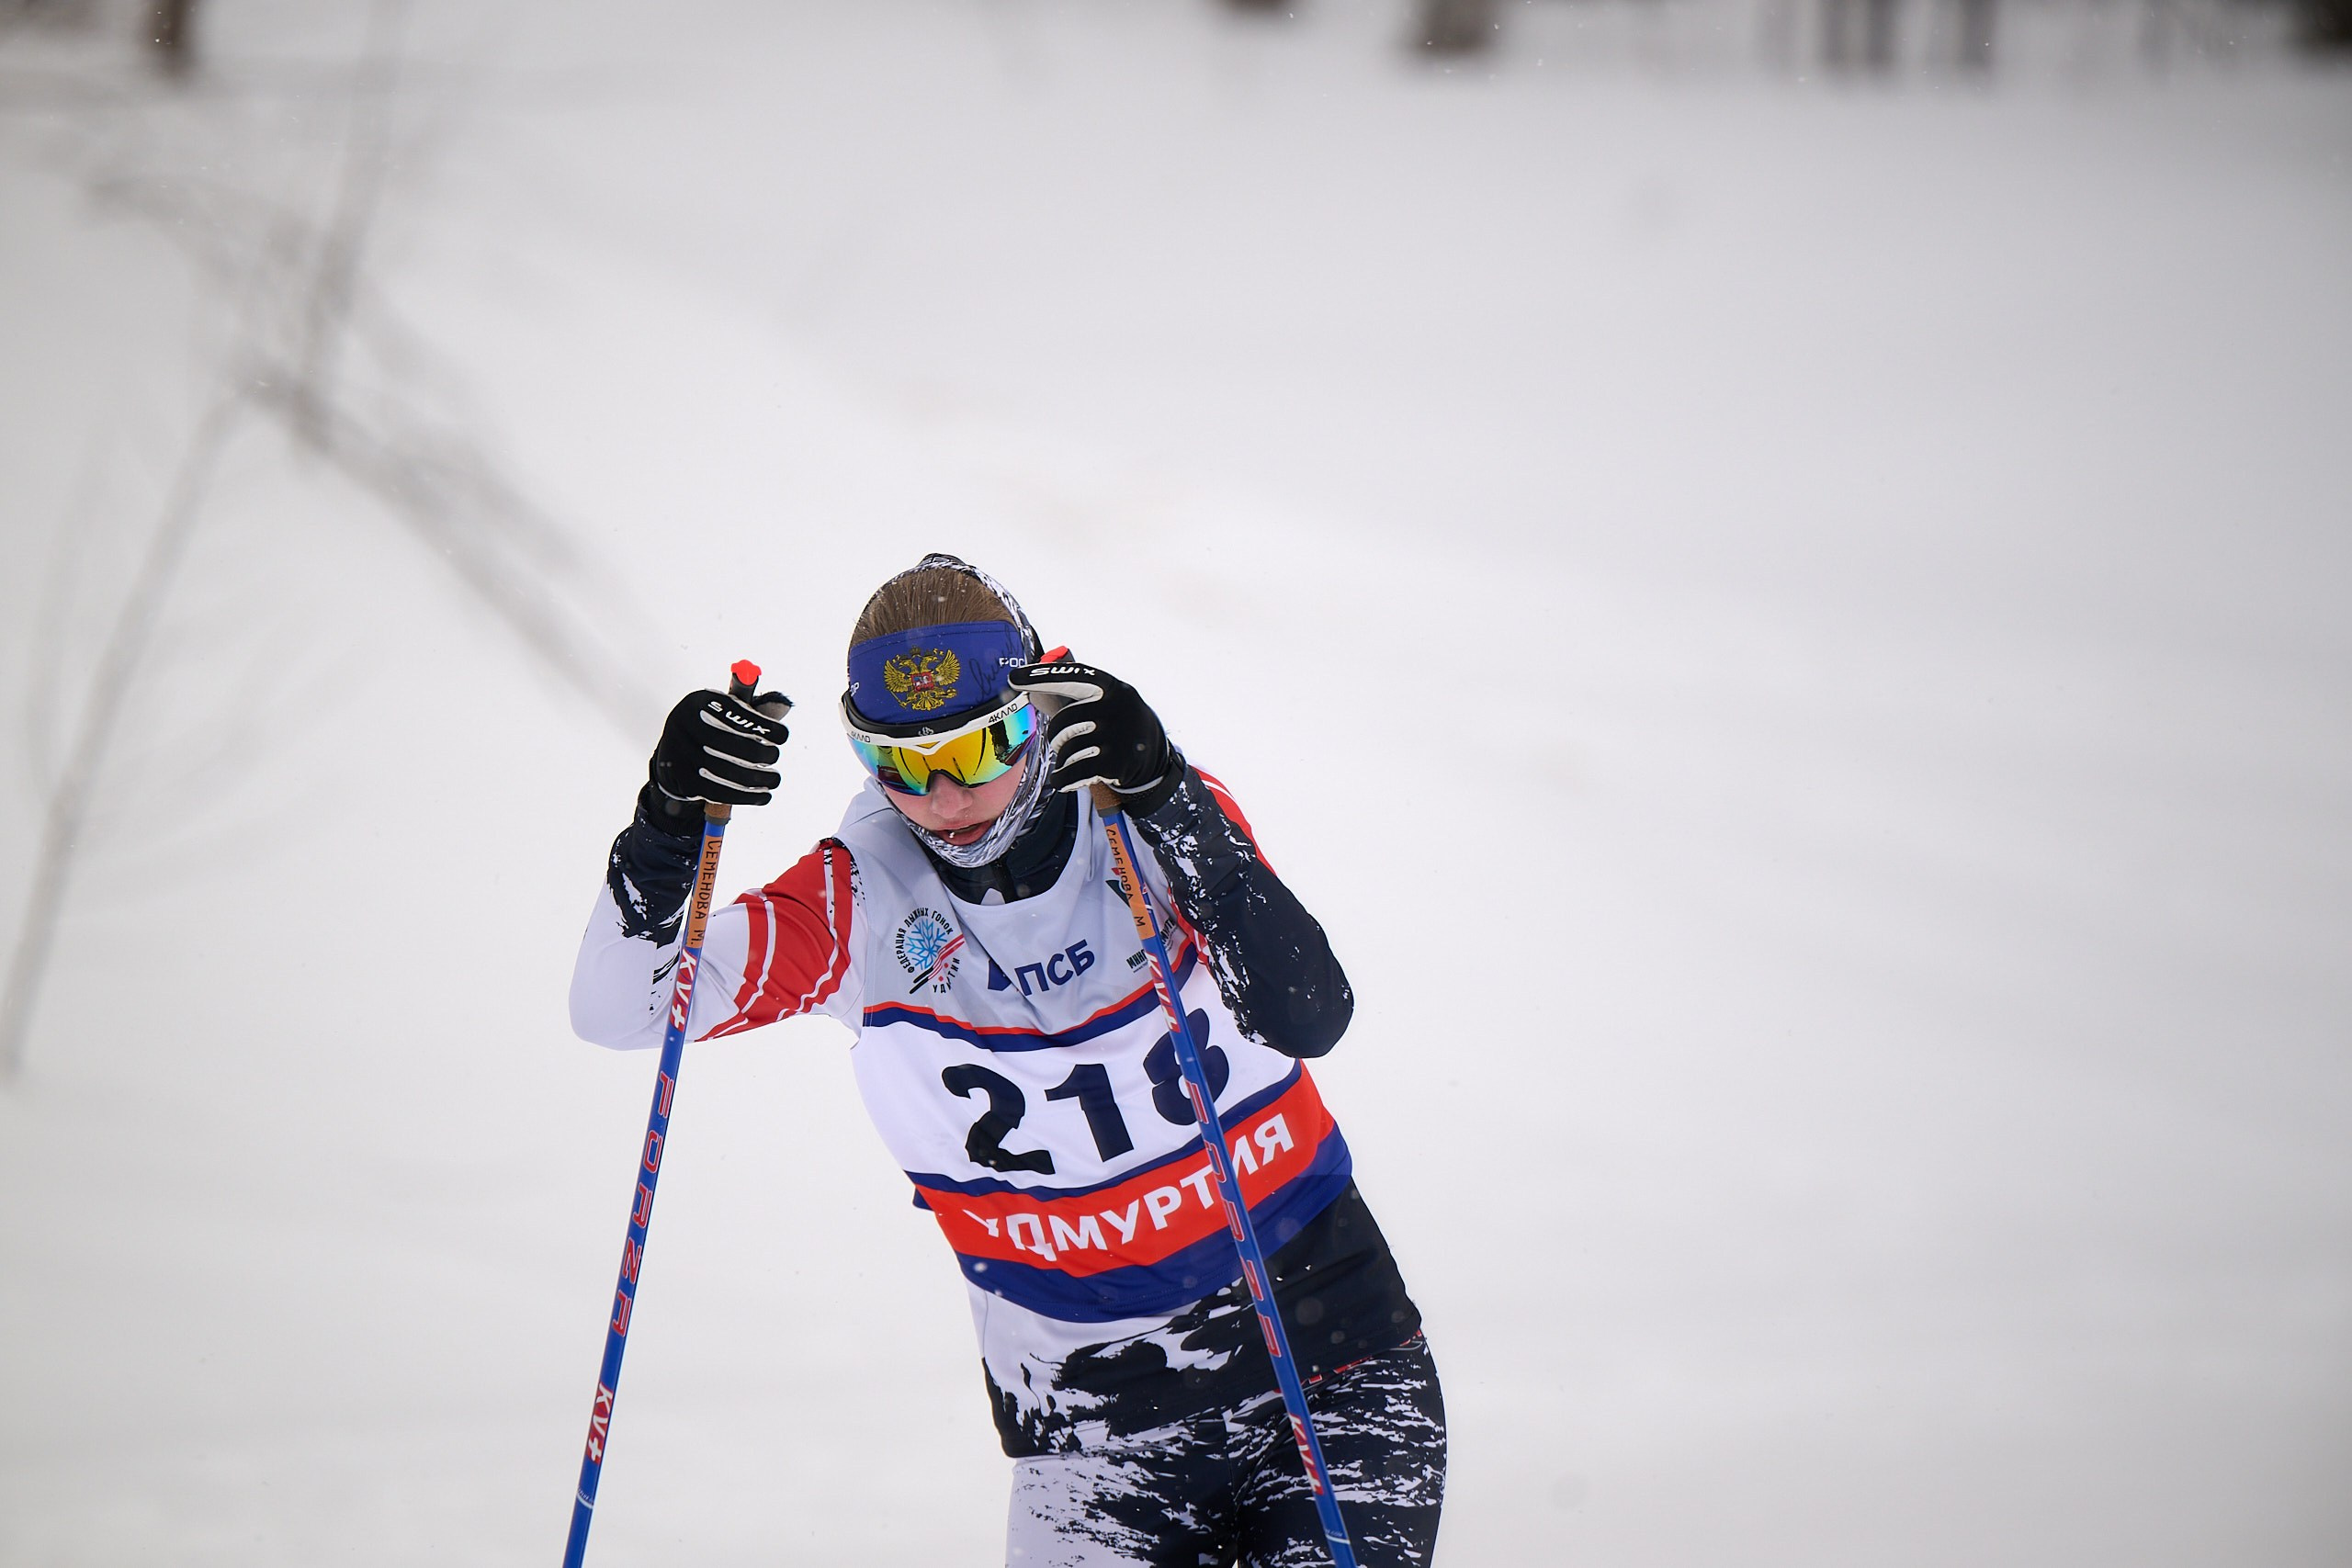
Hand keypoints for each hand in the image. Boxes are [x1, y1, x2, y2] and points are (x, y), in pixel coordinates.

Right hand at [649, 686, 790, 810]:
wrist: (676, 750)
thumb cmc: (713, 725)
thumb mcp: (726, 710)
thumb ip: (753, 710)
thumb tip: (785, 706)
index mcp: (698, 703)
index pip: (731, 712)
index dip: (760, 725)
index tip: (782, 736)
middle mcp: (683, 726)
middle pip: (727, 744)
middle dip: (759, 754)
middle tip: (774, 757)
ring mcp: (680, 755)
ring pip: (724, 772)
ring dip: (757, 779)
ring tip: (774, 780)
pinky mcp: (685, 781)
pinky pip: (718, 792)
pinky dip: (745, 796)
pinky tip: (763, 796)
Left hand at [1007, 658, 1172, 799]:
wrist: (1153, 758)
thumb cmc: (1119, 726)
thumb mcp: (1110, 702)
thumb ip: (1080, 695)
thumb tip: (1035, 690)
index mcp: (1112, 687)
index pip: (1071, 676)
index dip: (1040, 677)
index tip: (1013, 678)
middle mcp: (1116, 708)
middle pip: (1063, 722)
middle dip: (1058, 737)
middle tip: (1065, 743)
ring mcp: (1116, 736)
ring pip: (1066, 749)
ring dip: (1064, 758)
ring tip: (1077, 759)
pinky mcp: (1114, 763)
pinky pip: (1071, 771)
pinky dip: (1063, 779)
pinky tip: (1064, 779)